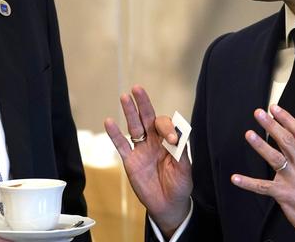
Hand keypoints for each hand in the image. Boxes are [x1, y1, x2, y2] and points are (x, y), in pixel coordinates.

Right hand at [104, 85, 191, 237]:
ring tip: (124, 97)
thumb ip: (180, 153)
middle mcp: (154, 141)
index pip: (165, 126)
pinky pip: (121, 145)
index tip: (172, 141)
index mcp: (169, 141)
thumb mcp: (185, 170)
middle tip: (137, 88)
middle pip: (147, 118)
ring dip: (129, 112)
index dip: (167, 129)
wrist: (168, 206)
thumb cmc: (179, 186)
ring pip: (134, 127)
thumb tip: (176, 137)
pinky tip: (109, 121)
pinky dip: (114, 134)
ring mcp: (141, 150)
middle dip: (143, 103)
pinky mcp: (130, 161)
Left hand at [231, 105, 294, 241]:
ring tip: (249, 134)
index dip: (286, 118)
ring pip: (276, 159)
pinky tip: (235, 178)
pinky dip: (248, 183)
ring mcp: (293, 180)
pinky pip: (263, 187)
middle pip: (287, 141)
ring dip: (261, 146)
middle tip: (259, 113)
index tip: (274, 108)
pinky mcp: (284, 194)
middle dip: (272, 126)